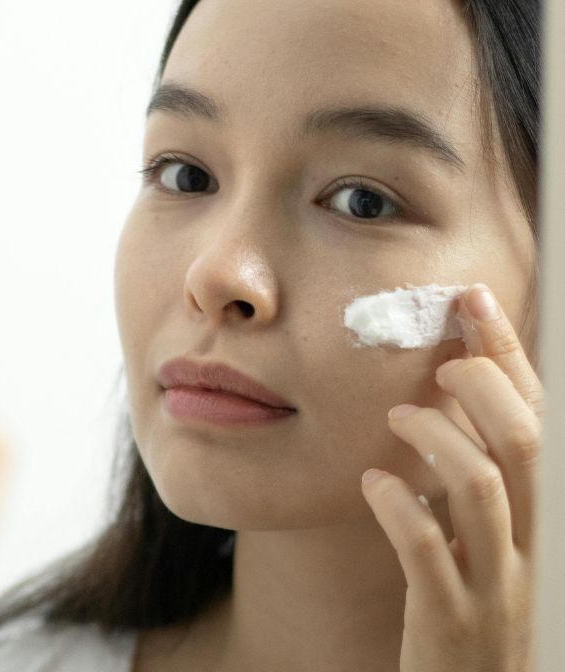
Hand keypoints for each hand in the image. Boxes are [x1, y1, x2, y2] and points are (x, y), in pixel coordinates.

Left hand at [361, 283, 543, 671]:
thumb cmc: (474, 605)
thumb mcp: (490, 536)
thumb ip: (478, 473)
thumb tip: (446, 396)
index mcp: (543, 514)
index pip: (538, 418)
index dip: (507, 354)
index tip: (470, 301)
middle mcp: (534, 543)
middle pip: (524, 441)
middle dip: (483, 382)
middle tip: (441, 361)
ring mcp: (498, 582)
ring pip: (481, 487)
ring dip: (436, 436)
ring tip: (397, 419)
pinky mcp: (451, 616)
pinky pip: (429, 548)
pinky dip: (398, 505)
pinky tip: (373, 482)